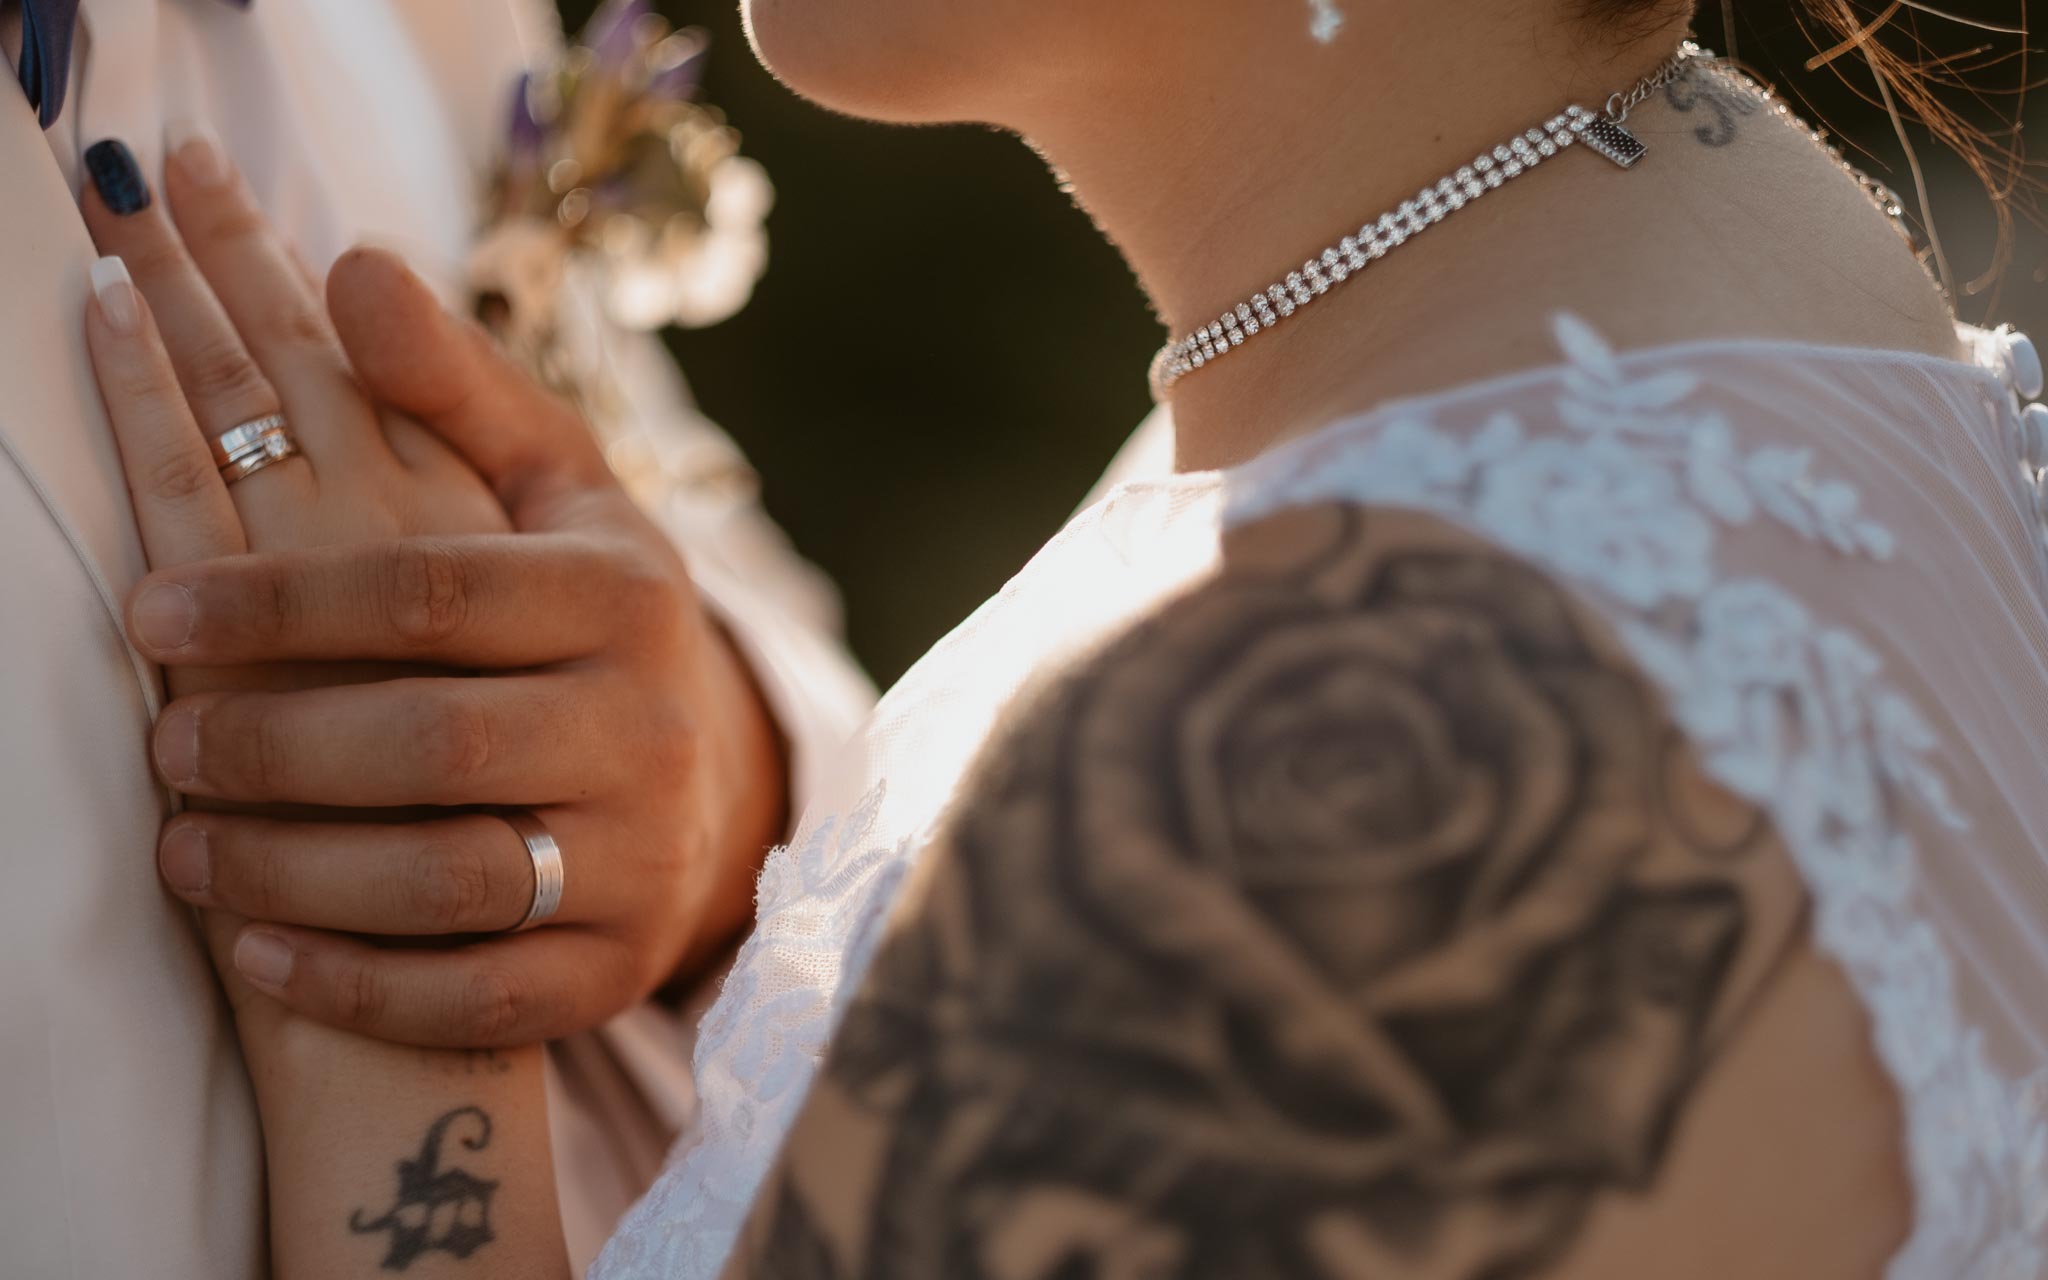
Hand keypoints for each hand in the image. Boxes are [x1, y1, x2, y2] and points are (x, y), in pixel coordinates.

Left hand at [86, 133, 783, 1045]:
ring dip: (294, 870)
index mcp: (624, 595)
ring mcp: (640, 857)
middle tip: (160, 741)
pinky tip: (260, 951)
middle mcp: (647, 726)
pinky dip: (360, 985)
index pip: (434, 591)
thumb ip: (448, 386)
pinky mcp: (613, 969)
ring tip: (181, 849)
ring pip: (455, 880)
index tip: (145, 607)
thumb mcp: (552, 493)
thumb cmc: (588, 621)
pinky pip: (483, 999)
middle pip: (438, 740)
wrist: (705, 782)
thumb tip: (346, 261)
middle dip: (273, 744)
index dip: (277, 601)